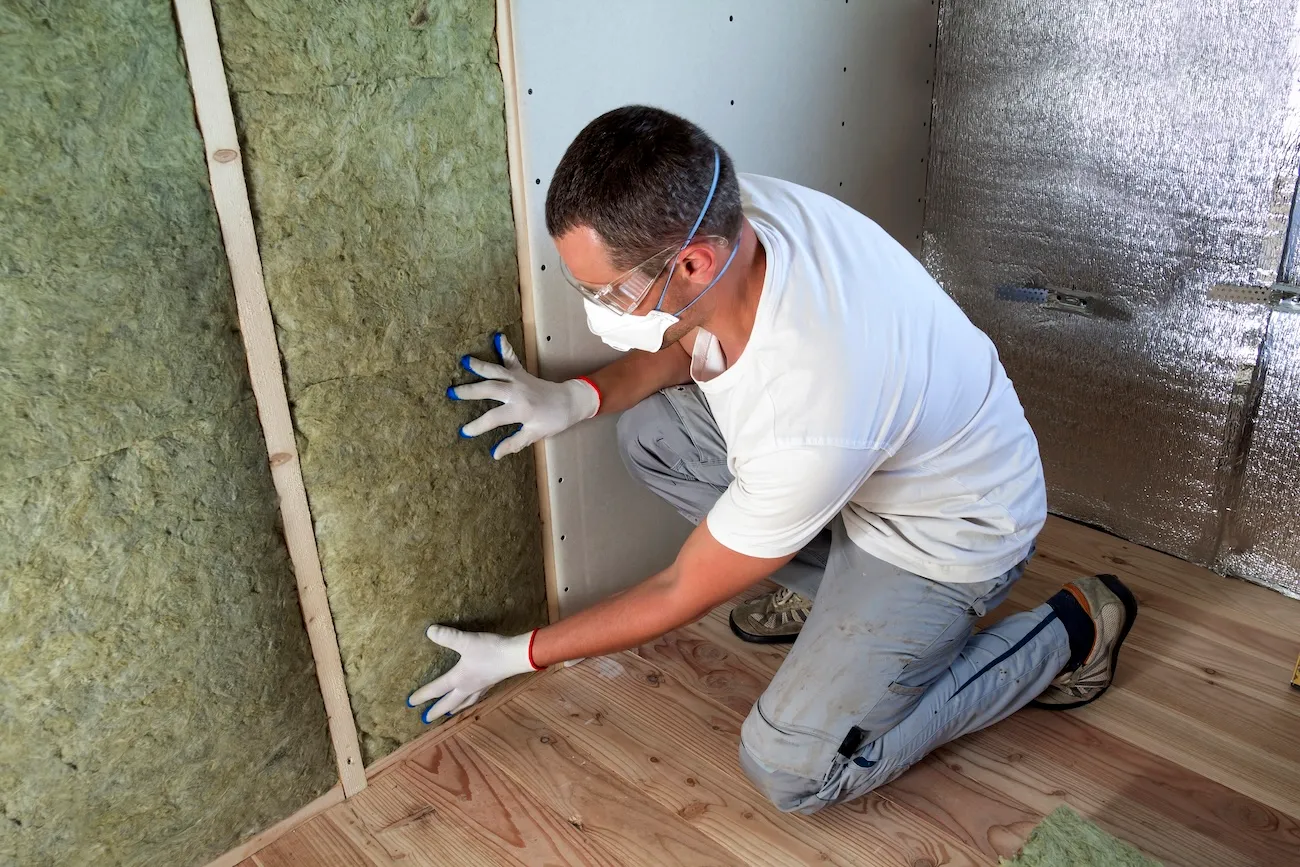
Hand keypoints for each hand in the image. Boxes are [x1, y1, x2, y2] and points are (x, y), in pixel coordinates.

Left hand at [407, 626, 539, 721]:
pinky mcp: (491, 683)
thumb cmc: (490, 650)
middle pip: (449, 703)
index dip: (422, 695)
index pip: (437, 689)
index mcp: (459, 679)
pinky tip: (473, 698)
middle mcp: (468, 687)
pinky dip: (470, 702)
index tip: (410, 703)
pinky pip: (476, 697)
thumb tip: (429, 631)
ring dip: (454, 709)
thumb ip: (447, 636)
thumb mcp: (466, 641)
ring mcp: (481, 687)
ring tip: (448, 714)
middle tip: (425, 719)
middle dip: (436, 711)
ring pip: (464, 703)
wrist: (516, 656)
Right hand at [450, 333, 598, 458]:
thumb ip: (515, 443)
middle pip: (489, 389)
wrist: (570, 401)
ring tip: (464, 361)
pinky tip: (498, 337)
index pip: (493, 418)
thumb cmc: (553, 420)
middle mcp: (517, 391)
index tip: (464, 431)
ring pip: (496, 371)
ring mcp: (519, 379)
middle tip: (451, 392)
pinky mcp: (522, 372)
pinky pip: (511, 359)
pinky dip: (505, 348)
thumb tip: (495, 454)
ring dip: (480, 366)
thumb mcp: (535, 434)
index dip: (478, 426)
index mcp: (520, 409)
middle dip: (470, 391)